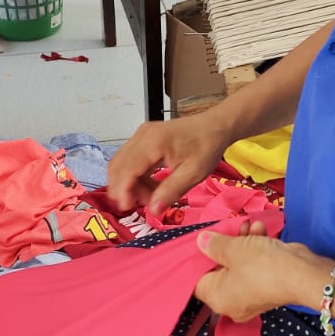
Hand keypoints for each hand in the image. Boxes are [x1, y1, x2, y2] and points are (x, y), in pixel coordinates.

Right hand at [108, 111, 232, 212]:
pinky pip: (131, 160)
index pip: (126, 169)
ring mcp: (142, 135)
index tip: (128, 208)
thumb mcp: (193, 173)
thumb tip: (154, 210)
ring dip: (131, 184)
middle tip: (141, 204)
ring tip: (152, 196)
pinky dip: (136, 176)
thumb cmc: (207, 146)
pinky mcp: (144, 138)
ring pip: (122, 164)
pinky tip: (152, 186)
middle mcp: (143, 136)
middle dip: (124, 189)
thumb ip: (171, 191)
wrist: (216, 126)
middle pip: (118, 166)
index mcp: (153, 143)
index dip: (122, 191)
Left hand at [193, 224, 321, 320]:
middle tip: (229, 228)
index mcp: (216, 298)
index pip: (197, 279)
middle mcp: (231, 303)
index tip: (204, 239)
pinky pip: (254, 269)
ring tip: (250, 226)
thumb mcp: (234, 248)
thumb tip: (200, 241)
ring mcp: (250, 297)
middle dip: (226, 245)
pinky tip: (261, 231)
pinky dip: (256, 251)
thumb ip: (214, 244)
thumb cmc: (262, 264)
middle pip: (219, 270)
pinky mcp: (266, 289)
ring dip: (243, 243)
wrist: (302, 274)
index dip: (199, 257)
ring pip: (239, 266)